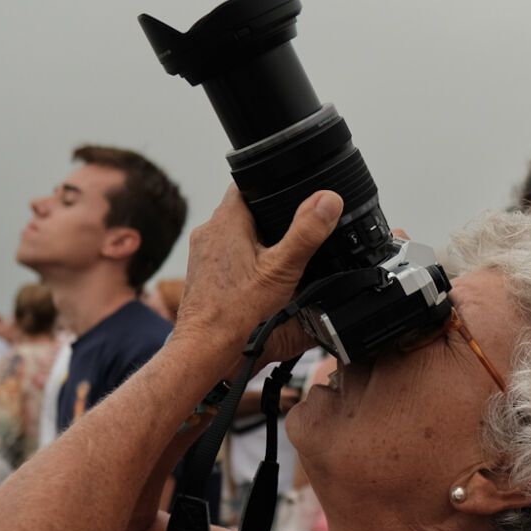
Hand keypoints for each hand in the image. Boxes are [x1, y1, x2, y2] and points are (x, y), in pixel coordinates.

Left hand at [175, 188, 342, 364]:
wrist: (206, 346)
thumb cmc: (237, 311)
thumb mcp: (282, 269)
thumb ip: (307, 233)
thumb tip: (328, 200)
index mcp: (226, 220)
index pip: (247, 184)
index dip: (271, 185)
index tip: (292, 195)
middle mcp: (209, 231)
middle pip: (245, 210)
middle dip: (269, 218)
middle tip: (293, 232)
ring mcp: (203, 253)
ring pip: (235, 233)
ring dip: (256, 240)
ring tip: (279, 258)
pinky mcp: (202, 273)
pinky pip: (227, 255)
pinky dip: (244, 260)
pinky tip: (259, 278)